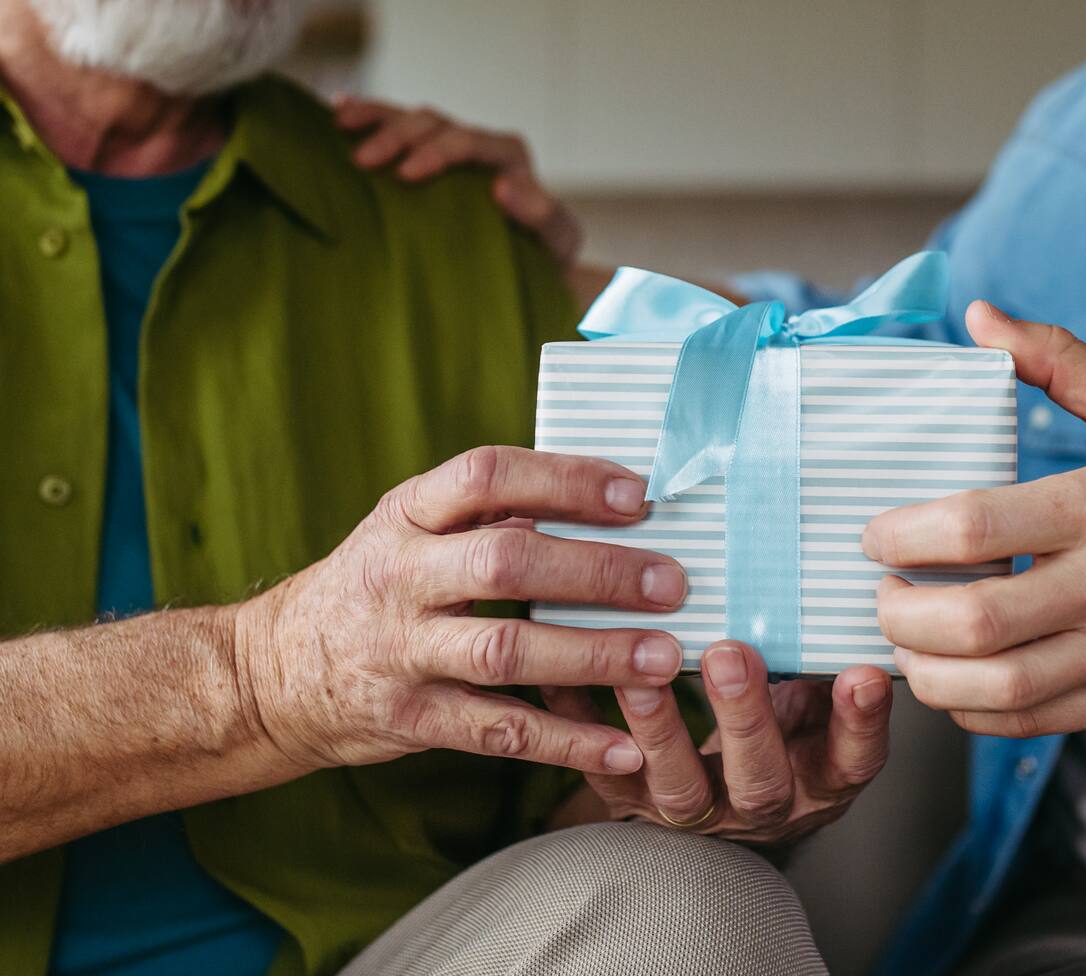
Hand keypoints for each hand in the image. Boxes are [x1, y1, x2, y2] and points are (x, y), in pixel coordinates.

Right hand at [234, 447, 689, 774]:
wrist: (276, 670)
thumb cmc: (371, 583)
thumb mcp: (406, 529)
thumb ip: (483, 516)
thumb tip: (598, 501)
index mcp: (405, 514)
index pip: (485, 476)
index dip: (562, 479)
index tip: (635, 494)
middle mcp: (398, 577)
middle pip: (505, 564)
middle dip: (596, 571)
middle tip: (670, 580)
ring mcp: (400, 651)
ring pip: (506, 652)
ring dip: (592, 656)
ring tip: (663, 656)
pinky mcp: (410, 719)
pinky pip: (497, 732)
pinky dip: (565, 742)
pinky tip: (623, 748)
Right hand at [333, 95, 581, 265]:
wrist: (533, 263)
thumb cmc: (546, 255)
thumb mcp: (558, 239)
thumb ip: (543, 214)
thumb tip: (503, 188)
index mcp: (507, 155)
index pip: (468, 140)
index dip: (436, 151)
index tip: (406, 175)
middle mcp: (476, 143)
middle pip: (432, 123)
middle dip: (396, 135)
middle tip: (362, 160)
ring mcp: (448, 148)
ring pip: (409, 117)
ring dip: (374, 116)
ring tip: (339, 120)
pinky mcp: (425, 159)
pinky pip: (396, 128)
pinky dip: (369, 116)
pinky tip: (336, 112)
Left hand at [544, 644, 890, 844]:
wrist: (719, 792)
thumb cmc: (776, 722)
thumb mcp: (809, 699)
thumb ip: (813, 659)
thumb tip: (820, 579)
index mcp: (818, 776)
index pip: (852, 760)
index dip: (859, 723)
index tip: (857, 674)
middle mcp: (761, 804)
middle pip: (760, 780)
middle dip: (745, 718)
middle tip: (732, 655)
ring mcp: (694, 809)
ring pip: (678, 788)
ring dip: (660, 729)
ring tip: (643, 677)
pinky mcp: (630, 799)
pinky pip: (602, 768)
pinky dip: (579, 721)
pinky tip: (562, 678)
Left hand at [864, 301, 1085, 737]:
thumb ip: (1058, 360)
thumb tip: (978, 317)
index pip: (978, 527)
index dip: (904, 536)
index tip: (873, 535)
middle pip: (978, 621)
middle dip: (902, 613)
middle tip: (880, 590)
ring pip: (1000, 685)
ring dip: (926, 670)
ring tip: (902, 637)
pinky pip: (1032, 721)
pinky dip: (971, 708)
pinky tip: (947, 676)